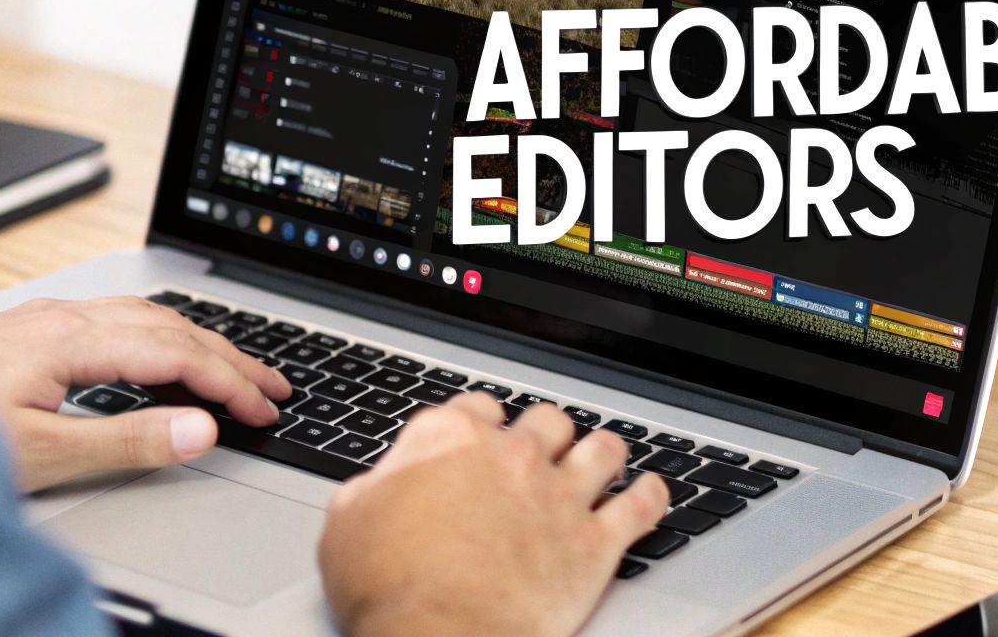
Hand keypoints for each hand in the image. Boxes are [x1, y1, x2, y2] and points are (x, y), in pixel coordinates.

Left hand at [0, 297, 291, 491]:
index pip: (178, 354)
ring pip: (144, 316)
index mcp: (73, 339)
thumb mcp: (41, 453)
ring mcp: (44, 318)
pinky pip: (117, 319)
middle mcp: (63, 317)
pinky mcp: (28, 330)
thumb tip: (199, 429)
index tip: (264, 410)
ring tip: (231, 369)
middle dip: (229, 357)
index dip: (229, 382)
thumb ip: (126, 440)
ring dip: (197, 342)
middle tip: (273, 387)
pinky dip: (160, 336)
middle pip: (170, 327)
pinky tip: (157, 352)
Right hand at [319, 394, 668, 636]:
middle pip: (544, 420)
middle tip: (540, 454)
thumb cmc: (390, 590)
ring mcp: (559, 495)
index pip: (476, 406)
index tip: (481, 438)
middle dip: (542, 435)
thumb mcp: (346, 525)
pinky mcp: (594, 542)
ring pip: (601, 448)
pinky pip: (641, 504)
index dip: (479, 424)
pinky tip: (650, 493)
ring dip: (602, 452)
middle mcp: (511, 456)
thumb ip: (370, 489)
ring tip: (602, 459)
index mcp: (449, 440)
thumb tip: (375, 487)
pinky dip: (650, 496)